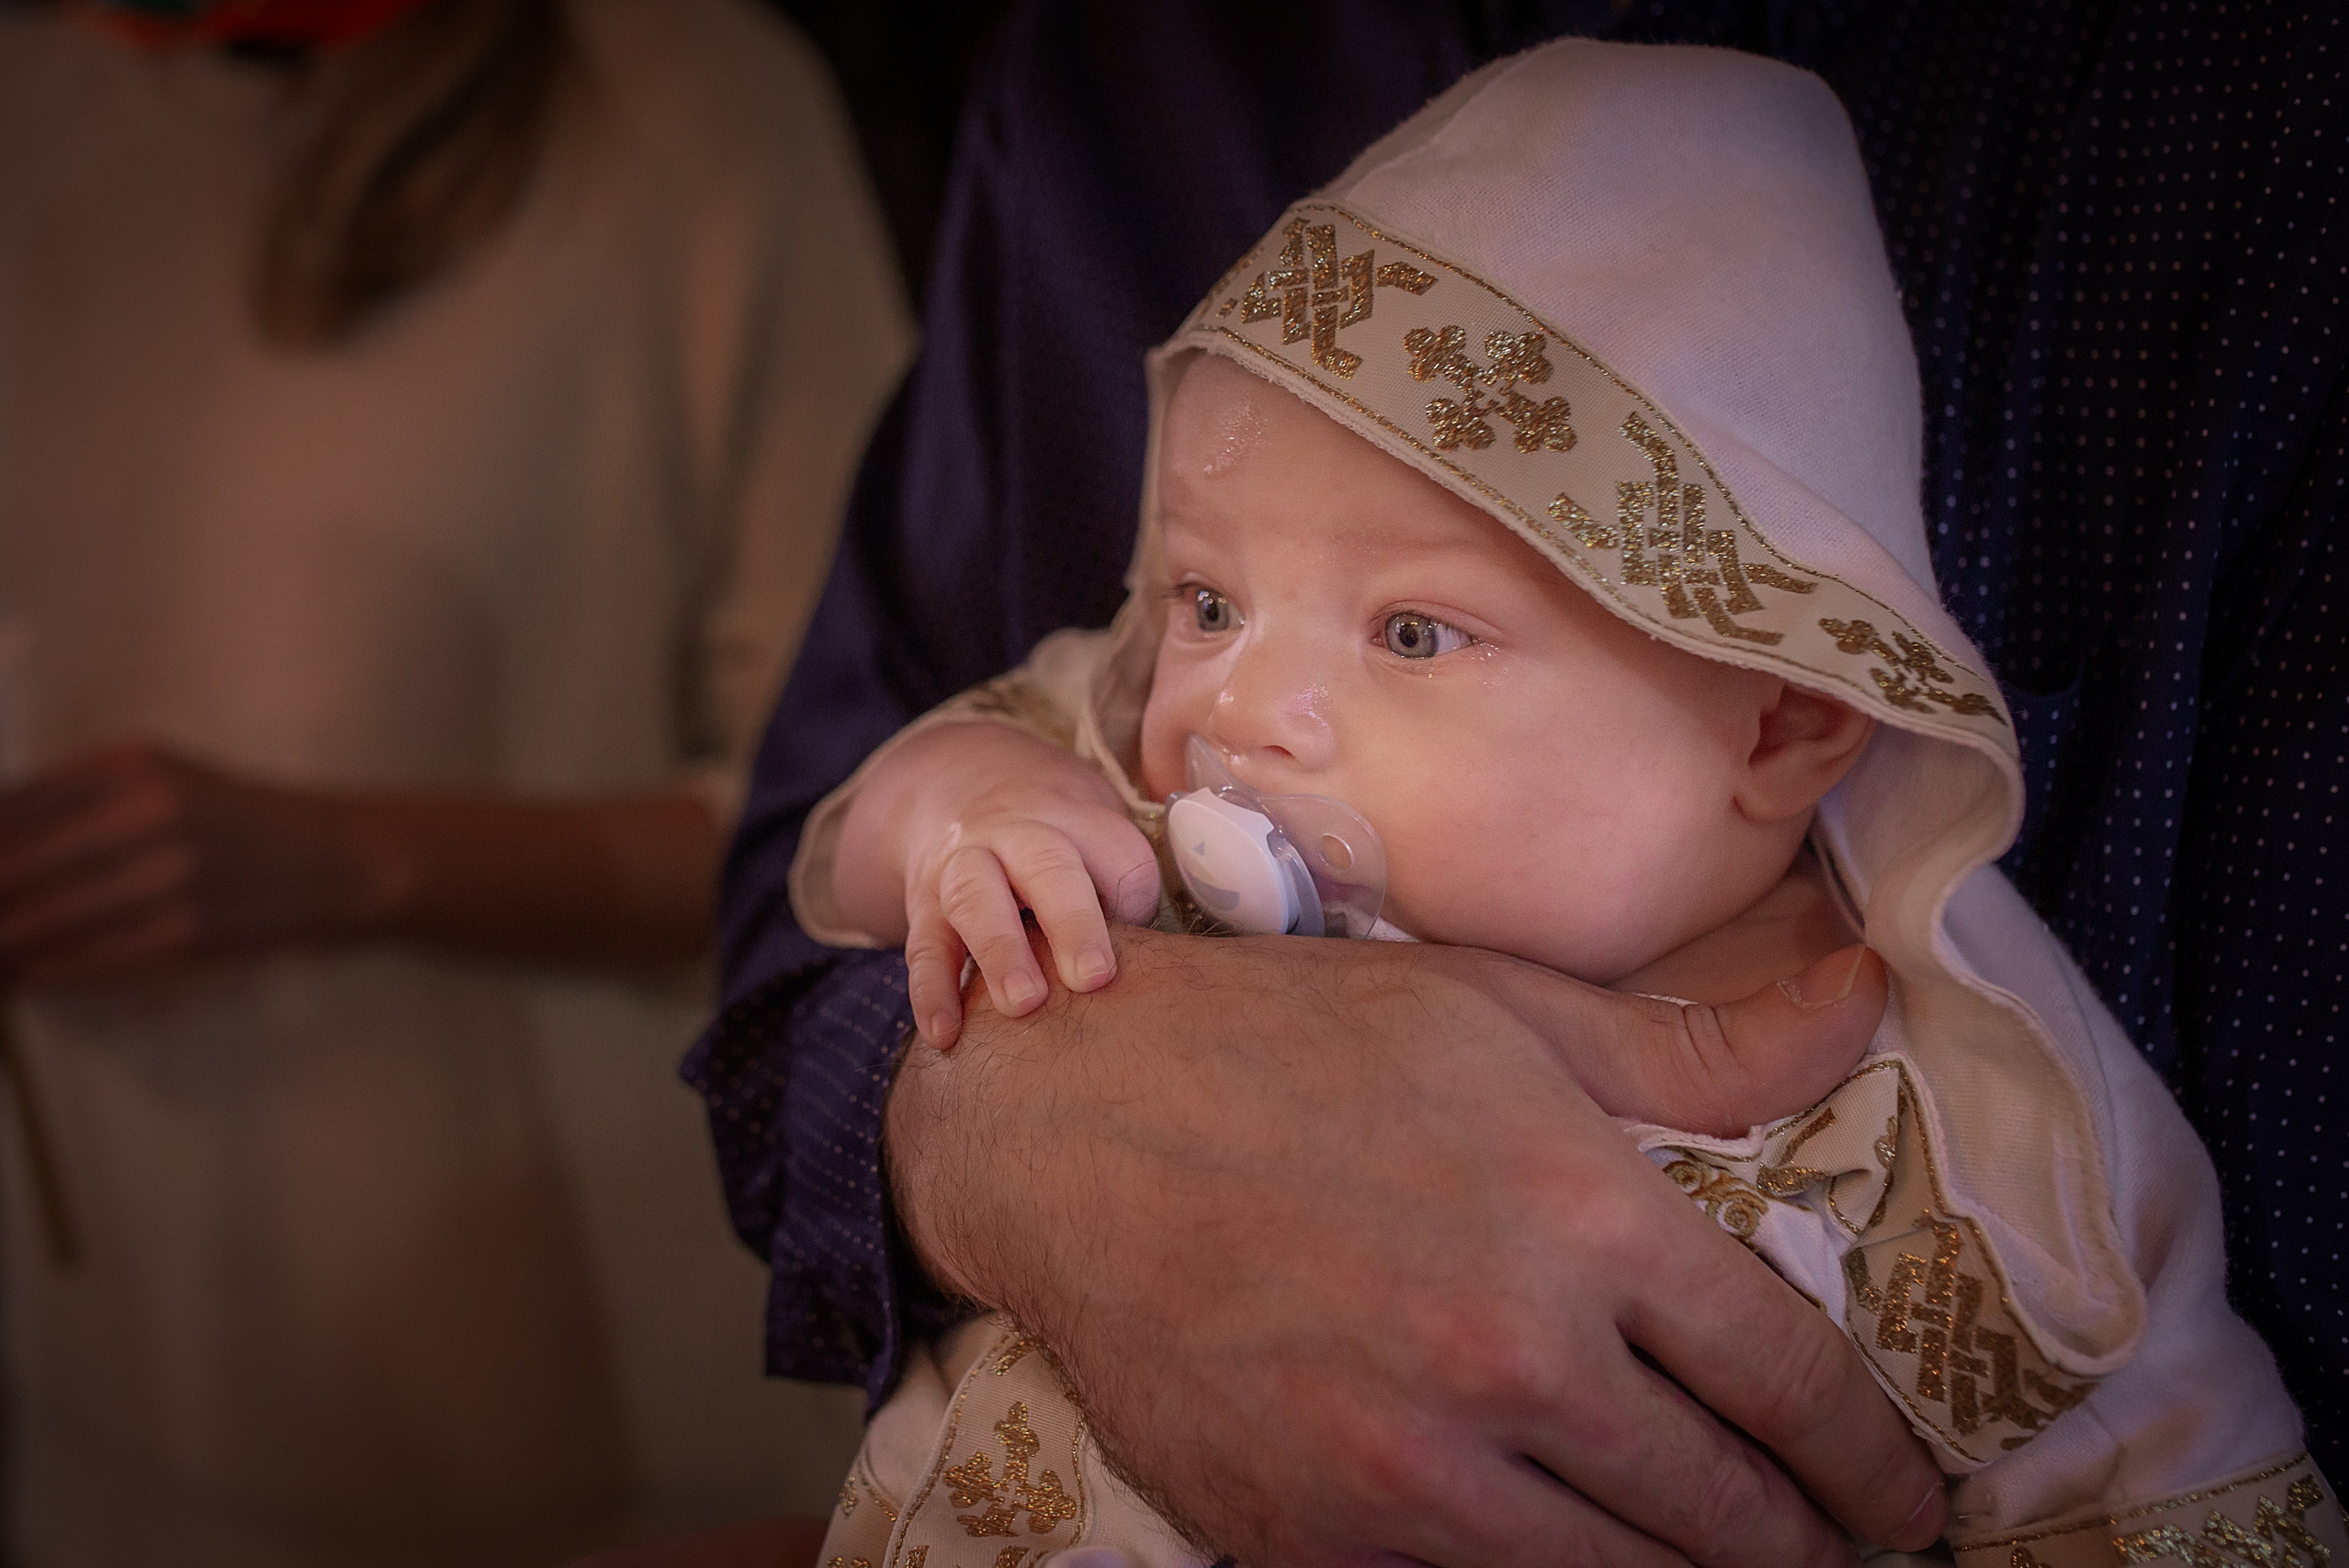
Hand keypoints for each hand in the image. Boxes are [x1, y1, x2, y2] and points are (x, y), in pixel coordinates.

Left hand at [0, 743, 387, 986]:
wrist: (341, 859)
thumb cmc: (241, 818)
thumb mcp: (163, 779)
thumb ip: (77, 798)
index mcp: (131, 763)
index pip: (9, 808)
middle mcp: (147, 809)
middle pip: (13, 865)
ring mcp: (170, 873)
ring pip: (44, 917)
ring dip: (2, 942)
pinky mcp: (190, 931)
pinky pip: (92, 957)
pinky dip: (47, 970)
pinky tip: (24, 975)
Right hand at [832, 722, 1159, 1046]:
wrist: (959, 788)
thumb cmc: (1055, 840)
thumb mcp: (1092, 834)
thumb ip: (1121, 890)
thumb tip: (1155, 970)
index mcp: (1076, 819)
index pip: (1114, 849)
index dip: (1132, 888)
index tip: (1143, 927)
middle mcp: (1017, 834)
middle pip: (1046, 867)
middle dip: (1072, 922)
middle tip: (1093, 977)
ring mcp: (963, 866)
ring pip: (976, 899)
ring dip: (1000, 952)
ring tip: (1022, 1004)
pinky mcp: (924, 905)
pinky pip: (925, 947)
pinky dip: (931, 992)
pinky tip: (944, 1035)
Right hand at [889, 926, 1940, 1567]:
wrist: (1069, 1120)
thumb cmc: (1295, 1045)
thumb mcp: (1503, 1010)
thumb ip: (1700, 1043)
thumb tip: (1864, 996)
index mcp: (1583, 1215)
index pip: (1794, 1386)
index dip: (1875, 1463)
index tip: (1906, 1497)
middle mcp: (1513, 1356)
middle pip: (1732, 1515)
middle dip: (1809, 1547)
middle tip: (1837, 1551)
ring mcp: (1408, 1466)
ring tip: (1723, 1563)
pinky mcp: (1314, 1535)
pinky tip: (1574, 1557)